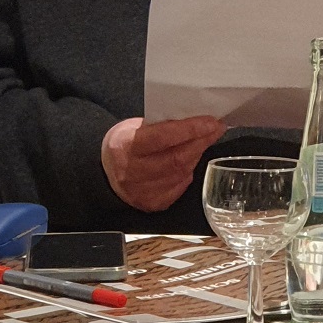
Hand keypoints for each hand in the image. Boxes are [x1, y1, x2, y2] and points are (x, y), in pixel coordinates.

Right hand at [101, 116, 225, 211]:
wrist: (105, 172)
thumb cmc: (125, 143)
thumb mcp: (134, 126)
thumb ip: (160, 125)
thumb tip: (194, 119)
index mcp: (126, 146)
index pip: (162, 137)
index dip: (190, 129)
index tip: (211, 121)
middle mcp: (133, 172)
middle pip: (177, 158)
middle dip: (201, 141)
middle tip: (216, 129)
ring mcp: (142, 191)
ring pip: (181, 173)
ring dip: (197, 155)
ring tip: (204, 141)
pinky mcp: (152, 204)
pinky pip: (179, 187)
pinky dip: (188, 172)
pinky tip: (190, 161)